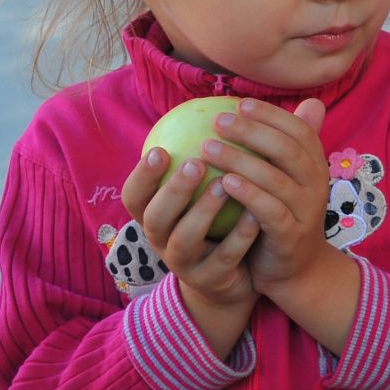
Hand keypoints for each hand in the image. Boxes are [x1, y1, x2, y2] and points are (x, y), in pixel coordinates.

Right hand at [122, 145, 259, 312]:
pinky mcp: (211, 281)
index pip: (134, 195)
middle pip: (155, 217)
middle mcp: (161, 241)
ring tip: (225, 185)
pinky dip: (238, 237)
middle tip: (194, 163)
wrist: (232, 280)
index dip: (141, 176)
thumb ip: (211, 159)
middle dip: (171, 190)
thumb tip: (229, 107)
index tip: (159, 149)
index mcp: (154, 217)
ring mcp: (184, 265)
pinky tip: (255, 216)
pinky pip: (224, 258)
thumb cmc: (216, 224)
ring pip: (185, 239)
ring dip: (203, 211)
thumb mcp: (204, 194)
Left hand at [201, 98, 335, 296]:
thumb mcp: (285, 178)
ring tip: (207, 148)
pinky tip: (223, 182)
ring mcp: (306, 211)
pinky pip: (270, 211)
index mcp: (315, 166)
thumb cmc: (280, 215)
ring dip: (240, 160)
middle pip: (288, 150)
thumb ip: (281, 145)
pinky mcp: (291, 235)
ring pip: (276, 179)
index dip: (271, 115)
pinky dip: (248, 194)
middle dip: (253, 131)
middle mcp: (316, 185)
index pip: (299, 130)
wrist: (294, 270)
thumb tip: (289, 104)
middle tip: (218, 121)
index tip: (239, 104)